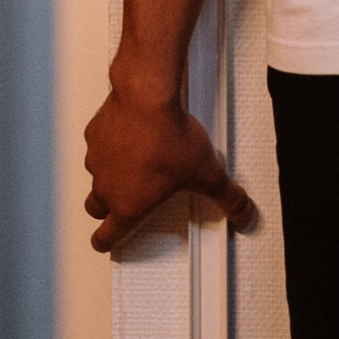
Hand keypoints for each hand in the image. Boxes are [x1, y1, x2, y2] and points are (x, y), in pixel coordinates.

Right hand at [84, 89, 255, 252]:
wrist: (148, 97)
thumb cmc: (169, 136)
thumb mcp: (207, 172)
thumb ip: (226, 196)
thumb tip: (243, 214)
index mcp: (128, 205)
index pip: (106, 237)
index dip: (105, 241)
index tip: (105, 241)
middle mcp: (106, 186)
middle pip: (96, 208)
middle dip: (108, 207)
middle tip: (127, 199)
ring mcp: (97, 159)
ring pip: (96, 175)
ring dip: (110, 172)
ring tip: (135, 160)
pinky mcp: (95, 133)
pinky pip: (98, 144)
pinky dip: (109, 142)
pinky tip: (130, 132)